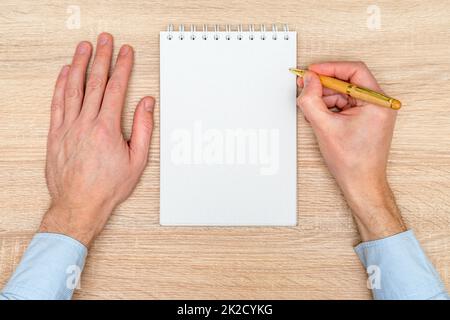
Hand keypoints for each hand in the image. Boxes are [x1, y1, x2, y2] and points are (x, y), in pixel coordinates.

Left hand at [39, 33, 154, 246]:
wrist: (79, 204)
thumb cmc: (108, 186)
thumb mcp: (137, 161)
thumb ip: (143, 129)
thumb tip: (146, 105)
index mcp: (107, 129)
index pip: (116, 89)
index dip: (122, 67)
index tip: (125, 53)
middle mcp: (85, 124)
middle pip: (94, 82)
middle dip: (102, 58)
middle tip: (105, 40)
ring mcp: (68, 127)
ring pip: (73, 88)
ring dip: (79, 64)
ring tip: (84, 47)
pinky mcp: (56, 134)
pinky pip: (57, 103)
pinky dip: (61, 85)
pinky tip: (65, 73)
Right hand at [297, 61, 405, 240]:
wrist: (361, 184)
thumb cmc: (352, 162)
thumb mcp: (324, 127)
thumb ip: (311, 100)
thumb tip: (308, 81)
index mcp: (377, 102)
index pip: (353, 71)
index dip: (329, 68)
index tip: (311, 71)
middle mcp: (379, 104)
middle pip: (347, 82)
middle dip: (324, 86)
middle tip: (305, 87)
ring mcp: (373, 112)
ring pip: (344, 94)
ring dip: (325, 99)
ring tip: (311, 111)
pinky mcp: (365, 119)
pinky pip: (345, 105)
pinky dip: (330, 108)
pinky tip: (319, 117)